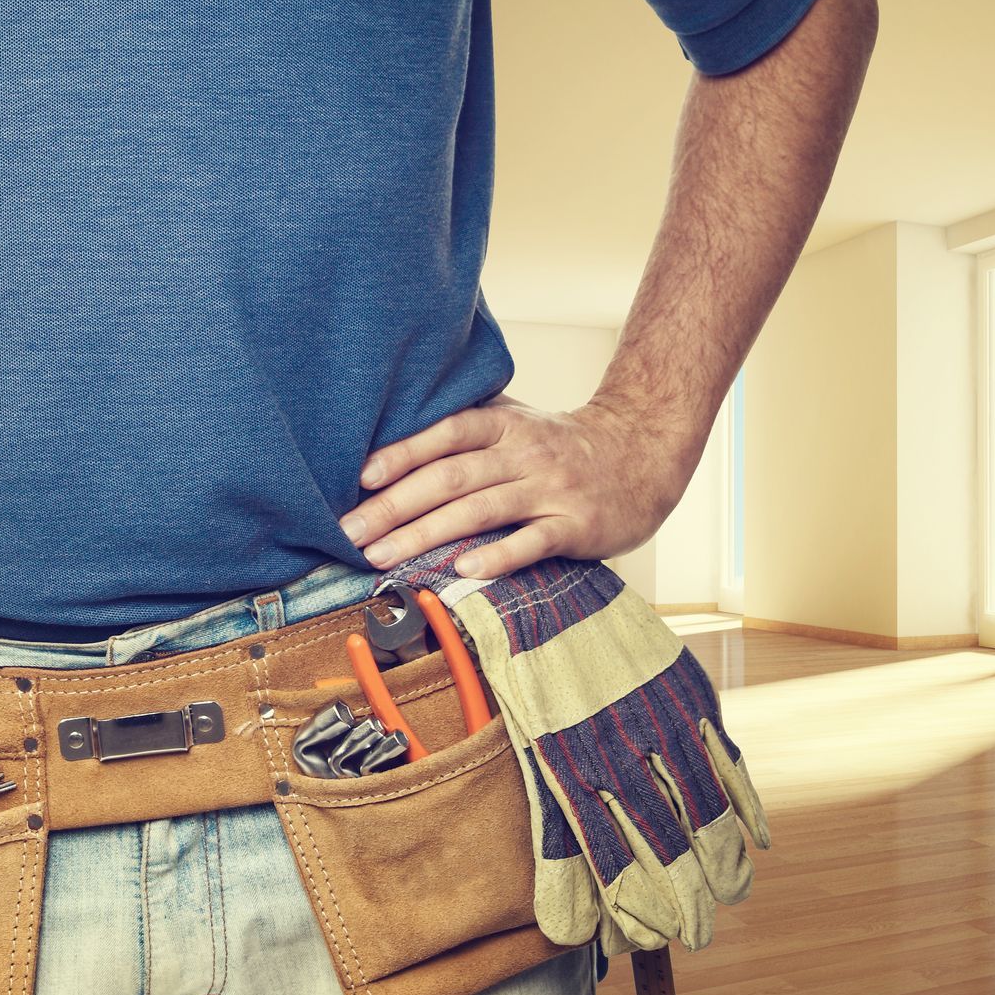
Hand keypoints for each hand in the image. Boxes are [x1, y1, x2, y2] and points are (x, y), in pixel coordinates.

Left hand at [339, 392, 696, 578]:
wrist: (643, 455)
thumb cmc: (565, 447)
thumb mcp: (519, 424)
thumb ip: (469, 434)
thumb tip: (393, 454)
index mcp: (506, 426)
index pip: (446, 434)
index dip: (403, 453)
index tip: (361, 479)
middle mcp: (525, 454)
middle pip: (451, 477)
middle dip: (395, 506)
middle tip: (351, 533)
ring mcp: (551, 490)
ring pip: (481, 510)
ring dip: (426, 534)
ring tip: (383, 556)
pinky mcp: (576, 525)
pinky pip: (532, 542)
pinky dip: (498, 555)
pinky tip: (464, 570)